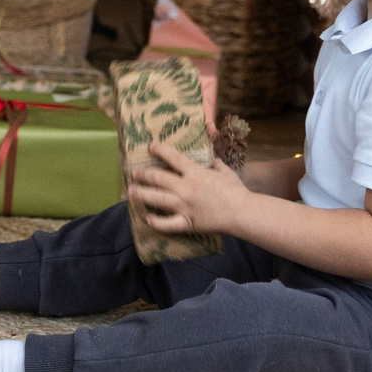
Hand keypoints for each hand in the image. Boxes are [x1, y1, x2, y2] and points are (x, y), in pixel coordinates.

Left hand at [127, 137, 246, 236]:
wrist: (242, 212)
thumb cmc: (235, 190)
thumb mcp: (225, 171)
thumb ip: (215, 164)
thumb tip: (210, 158)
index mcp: (195, 173)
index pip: (173, 158)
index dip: (160, 150)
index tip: (150, 146)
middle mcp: (185, 188)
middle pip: (158, 178)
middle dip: (143, 174)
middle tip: (133, 172)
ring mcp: (184, 206)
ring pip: (157, 198)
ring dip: (142, 194)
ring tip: (130, 191)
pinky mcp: (187, 222)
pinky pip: (168, 224)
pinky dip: (156, 222)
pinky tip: (147, 219)